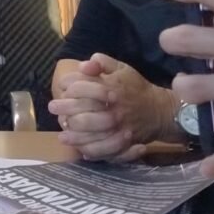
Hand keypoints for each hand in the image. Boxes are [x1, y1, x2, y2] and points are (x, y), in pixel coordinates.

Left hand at [50, 53, 176, 160]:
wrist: (160, 110)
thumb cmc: (136, 87)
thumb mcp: (122, 68)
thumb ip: (102, 62)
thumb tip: (84, 65)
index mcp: (112, 88)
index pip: (81, 87)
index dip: (67, 86)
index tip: (62, 88)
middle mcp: (113, 109)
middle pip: (82, 113)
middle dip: (63, 110)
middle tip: (53, 108)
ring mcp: (118, 127)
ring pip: (89, 134)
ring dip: (72, 135)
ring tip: (62, 134)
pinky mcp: (122, 142)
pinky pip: (103, 150)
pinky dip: (89, 150)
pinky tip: (80, 149)